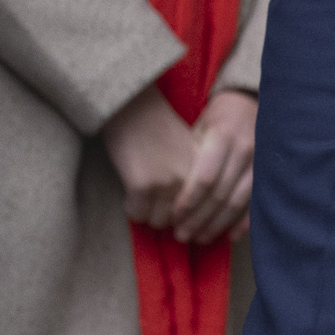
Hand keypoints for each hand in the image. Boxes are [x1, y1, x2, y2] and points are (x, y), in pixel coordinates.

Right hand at [101, 82, 201, 230]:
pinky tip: (129, 195)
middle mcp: (191, 178)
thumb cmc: (157, 126)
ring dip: (148, 214)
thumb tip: (191, 213)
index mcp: (205, 170)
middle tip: (153, 205)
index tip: (182, 227)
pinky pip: (137, 215)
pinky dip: (131, 209)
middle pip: (181, 221)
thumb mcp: (188, 150)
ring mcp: (168, 183)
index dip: (192, 221)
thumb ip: (193, 176)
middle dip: (166, 217)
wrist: (133, 106)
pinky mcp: (143, 186)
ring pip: (158, 221)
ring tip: (140, 198)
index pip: (205, 210)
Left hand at [170, 89, 257, 244]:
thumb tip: (166, 193)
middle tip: (182, 235)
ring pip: (237, 202)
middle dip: (199, 219)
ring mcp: (260, 163)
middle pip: (220, 194)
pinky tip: (229, 237)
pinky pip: (255, 203)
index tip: (174, 217)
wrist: (249, 105)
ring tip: (199, 239)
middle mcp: (244, 150)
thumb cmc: (215, 120)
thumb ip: (188, 157)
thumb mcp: (198, 129)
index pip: (205, 178)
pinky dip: (244, 223)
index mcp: (222, 137)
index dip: (189, 201)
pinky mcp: (267, 173)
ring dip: (217, 225)